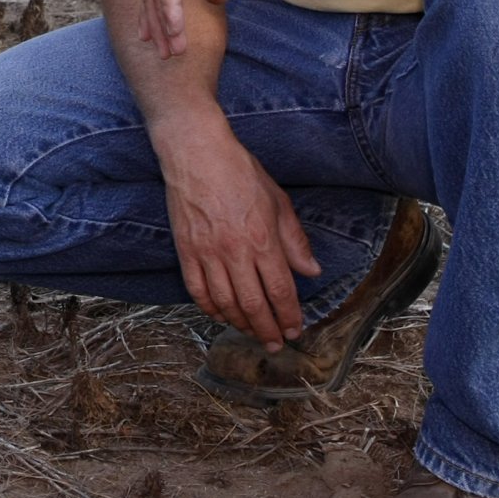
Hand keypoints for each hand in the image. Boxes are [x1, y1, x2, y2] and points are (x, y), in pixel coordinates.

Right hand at [156, 117, 319, 346]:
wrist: (196, 153)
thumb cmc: (240, 172)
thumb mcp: (278, 201)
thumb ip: (294, 239)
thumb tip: (312, 270)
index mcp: (263, 240)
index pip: (280, 291)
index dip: (289, 316)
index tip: (295, 330)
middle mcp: (236, 252)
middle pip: (254, 305)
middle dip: (267, 330)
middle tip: (275, 344)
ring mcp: (208, 254)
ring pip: (225, 304)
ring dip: (240, 324)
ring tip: (251, 332)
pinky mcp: (186, 251)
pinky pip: (197, 290)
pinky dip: (209, 308)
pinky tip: (220, 315)